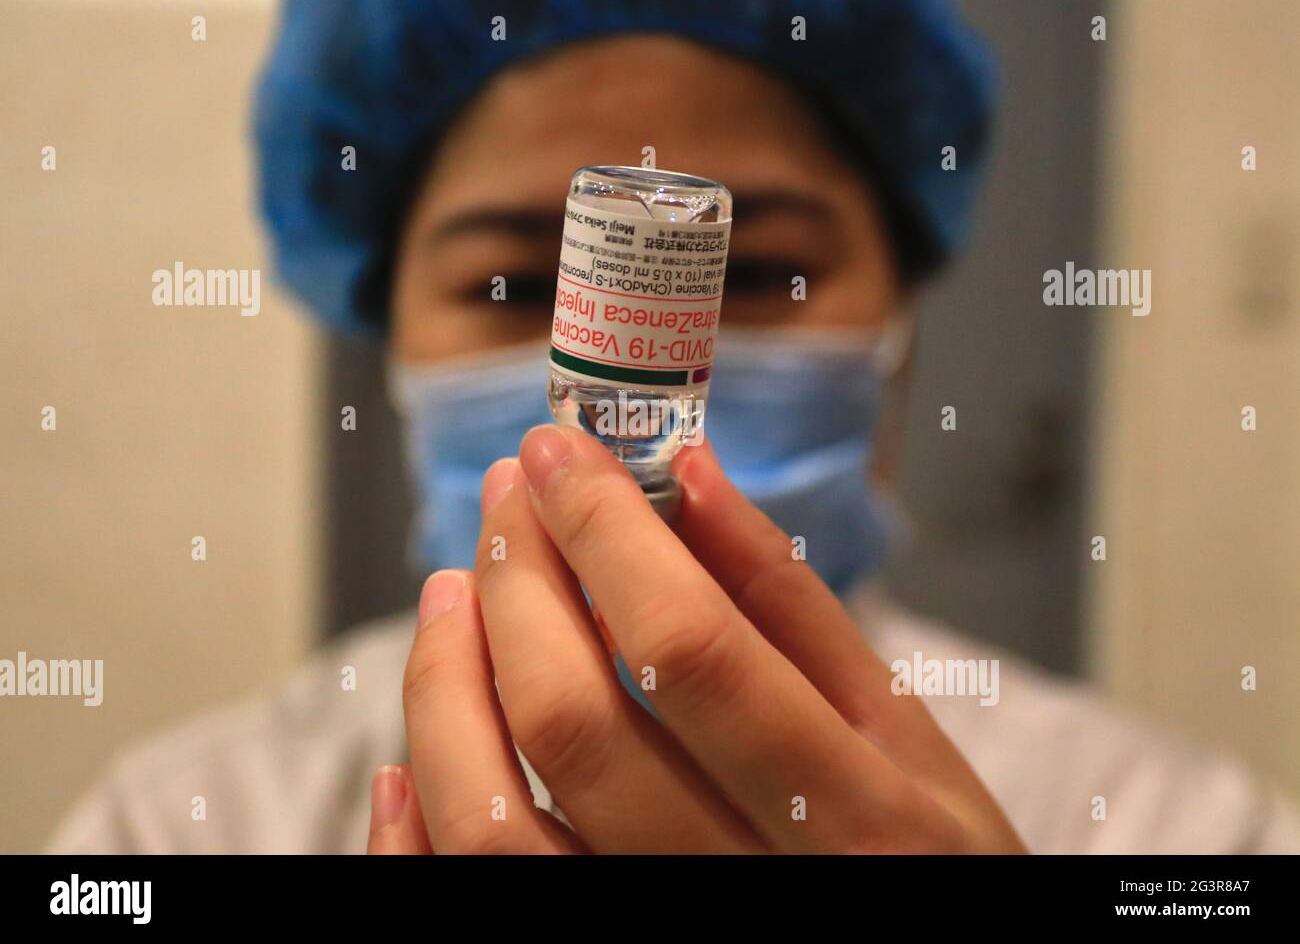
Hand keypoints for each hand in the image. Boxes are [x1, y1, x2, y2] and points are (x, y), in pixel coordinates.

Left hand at [369, 425, 1026, 853]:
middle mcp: (743, 887)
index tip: (557, 453)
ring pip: (496, 823)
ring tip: (451, 592)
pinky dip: (416, 825)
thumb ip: (794, 605)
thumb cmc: (920, 852)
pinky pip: (473, 896)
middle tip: (506, 500)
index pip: (690, 649)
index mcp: (852, 813)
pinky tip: (408, 755)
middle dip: (519, 583)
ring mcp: (653, 923)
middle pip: (575, 723)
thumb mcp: (903, 732)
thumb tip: (690, 477)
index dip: (606, 533)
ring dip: (447, 686)